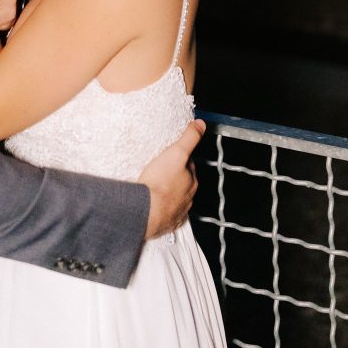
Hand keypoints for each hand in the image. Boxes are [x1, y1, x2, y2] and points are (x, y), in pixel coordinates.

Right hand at [139, 119, 204, 239]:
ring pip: (176, 199)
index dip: (182, 159)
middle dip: (176, 177)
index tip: (173, 156)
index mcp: (191, 181)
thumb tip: (201, 125)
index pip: (190, 166)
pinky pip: (167, 214)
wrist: (146, 211)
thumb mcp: (176, 152)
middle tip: (161, 169)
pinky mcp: (166, 223)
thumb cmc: (160, 182)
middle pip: (183, 183)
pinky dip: (163, 209)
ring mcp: (177, 211)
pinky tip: (154, 204)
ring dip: (169, 193)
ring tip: (155, 186)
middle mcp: (187, 198)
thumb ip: (189, 138)